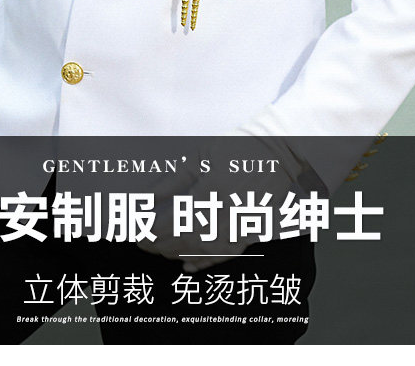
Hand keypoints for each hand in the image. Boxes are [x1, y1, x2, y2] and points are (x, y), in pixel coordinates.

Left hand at [136, 137, 321, 271]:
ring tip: (161, 250)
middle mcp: (226, 213)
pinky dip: (203, 263)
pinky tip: (187, 265)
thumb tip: (146, 198)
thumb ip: (172, 181)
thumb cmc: (237, 148)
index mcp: (211, 191)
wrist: (278, 152)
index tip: (136, 231)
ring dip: (177, 255)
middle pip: (184, 240)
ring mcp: (240, 226)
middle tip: (143, 242)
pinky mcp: (250, 232)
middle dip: (160, 245)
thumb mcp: (200, 157)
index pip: (172, 221)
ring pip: (202, 253)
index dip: (151, 230)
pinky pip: (223, 256)